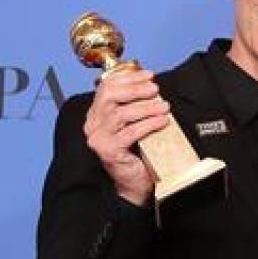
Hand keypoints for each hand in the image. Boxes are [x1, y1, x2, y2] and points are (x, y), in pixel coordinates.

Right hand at [82, 68, 170, 205]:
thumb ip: (136, 107)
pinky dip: (149, 124)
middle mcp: (93, 124)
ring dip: (147, 108)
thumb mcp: (135, 124)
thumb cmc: (138, 152)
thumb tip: (153, 86)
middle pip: (110, 96)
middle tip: (156, 89)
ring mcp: (98, 138)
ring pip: (122, 114)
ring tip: (164, 107)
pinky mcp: (108, 150)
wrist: (135, 182)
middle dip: (135, 90)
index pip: (106, 87)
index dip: (128, 78)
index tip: (149, 75)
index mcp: (97, 114)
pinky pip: (131, 132)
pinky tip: (163, 122)